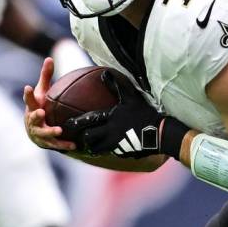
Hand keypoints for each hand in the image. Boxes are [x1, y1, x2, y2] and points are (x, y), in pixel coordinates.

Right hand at [23, 57, 76, 151]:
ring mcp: (38, 133)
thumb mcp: (42, 92)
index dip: (27, 94)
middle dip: (36, 116)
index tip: (27, 87)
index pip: (29, 100)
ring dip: (51, 132)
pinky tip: (74, 145)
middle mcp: (33, 121)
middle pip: (33, 118)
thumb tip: (50, 58)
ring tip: (59, 130)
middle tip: (41, 112)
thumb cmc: (40, 106)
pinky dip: (64, 144)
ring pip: (43, 133)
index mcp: (32, 107)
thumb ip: (45, 76)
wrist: (34, 130)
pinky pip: (55, 144)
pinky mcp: (46, 143)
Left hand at [65, 70, 188, 158]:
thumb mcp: (130, 97)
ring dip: (93, 147)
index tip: (67, 124)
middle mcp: (111, 133)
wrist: (160, 133)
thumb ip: (116, 85)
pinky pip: (112, 153)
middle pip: (90, 138)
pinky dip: (108, 151)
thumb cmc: (145, 113)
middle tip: (79, 138)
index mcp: (111, 118)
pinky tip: (108, 149)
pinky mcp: (124, 153)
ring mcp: (117, 145)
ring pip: (98, 148)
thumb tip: (104, 73)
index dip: (76, 123)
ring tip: (90, 146)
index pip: (89, 121)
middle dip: (83, 138)